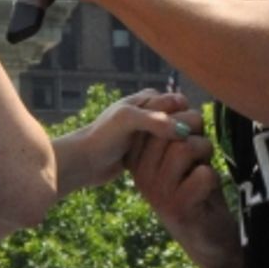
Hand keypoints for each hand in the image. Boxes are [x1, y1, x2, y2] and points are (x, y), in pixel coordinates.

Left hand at [54, 89, 197, 195]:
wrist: (85, 162)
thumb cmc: (103, 137)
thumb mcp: (127, 121)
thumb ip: (154, 120)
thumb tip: (182, 130)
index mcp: (150, 97)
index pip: (181, 103)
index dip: (183, 120)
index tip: (176, 137)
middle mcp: (154, 111)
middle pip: (183, 121)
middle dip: (180, 137)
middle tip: (171, 153)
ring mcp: (152, 131)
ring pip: (177, 139)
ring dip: (174, 150)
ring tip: (166, 162)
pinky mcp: (150, 150)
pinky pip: (169, 153)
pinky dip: (168, 160)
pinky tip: (164, 170)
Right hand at [126, 112, 243, 267]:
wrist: (208, 242)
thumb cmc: (196, 191)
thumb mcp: (180, 159)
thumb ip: (177, 132)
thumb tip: (181, 98)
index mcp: (137, 161)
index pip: (155, 120)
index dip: (179, 115)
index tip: (191, 129)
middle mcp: (141, 176)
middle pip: (171, 130)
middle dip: (196, 129)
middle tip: (203, 146)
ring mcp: (158, 193)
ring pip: (185, 148)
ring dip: (205, 151)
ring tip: (206, 163)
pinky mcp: (178, 209)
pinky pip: (203, 174)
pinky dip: (213, 176)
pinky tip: (209, 188)